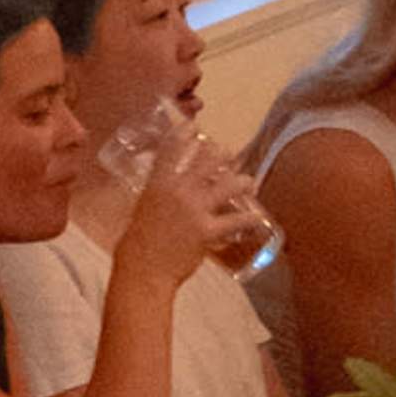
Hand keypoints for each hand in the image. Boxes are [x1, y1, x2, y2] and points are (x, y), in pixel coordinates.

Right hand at [113, 134, 254, 288]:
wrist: (143, 270)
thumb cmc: (136, 245)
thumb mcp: (142, 211)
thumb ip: (157, 198)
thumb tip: (166, 195)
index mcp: (158, 184)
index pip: (170, 150)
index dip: (183, 134)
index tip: (193, 126)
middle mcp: (178, 190)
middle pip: (207, 161)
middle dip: (222, 155)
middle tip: (230, 154)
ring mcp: (195, 209)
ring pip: (228, 186)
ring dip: (242, 182)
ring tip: (250, 182)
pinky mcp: (208, 230)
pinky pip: (236, 221)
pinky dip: (250, 219)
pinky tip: (259, 218)